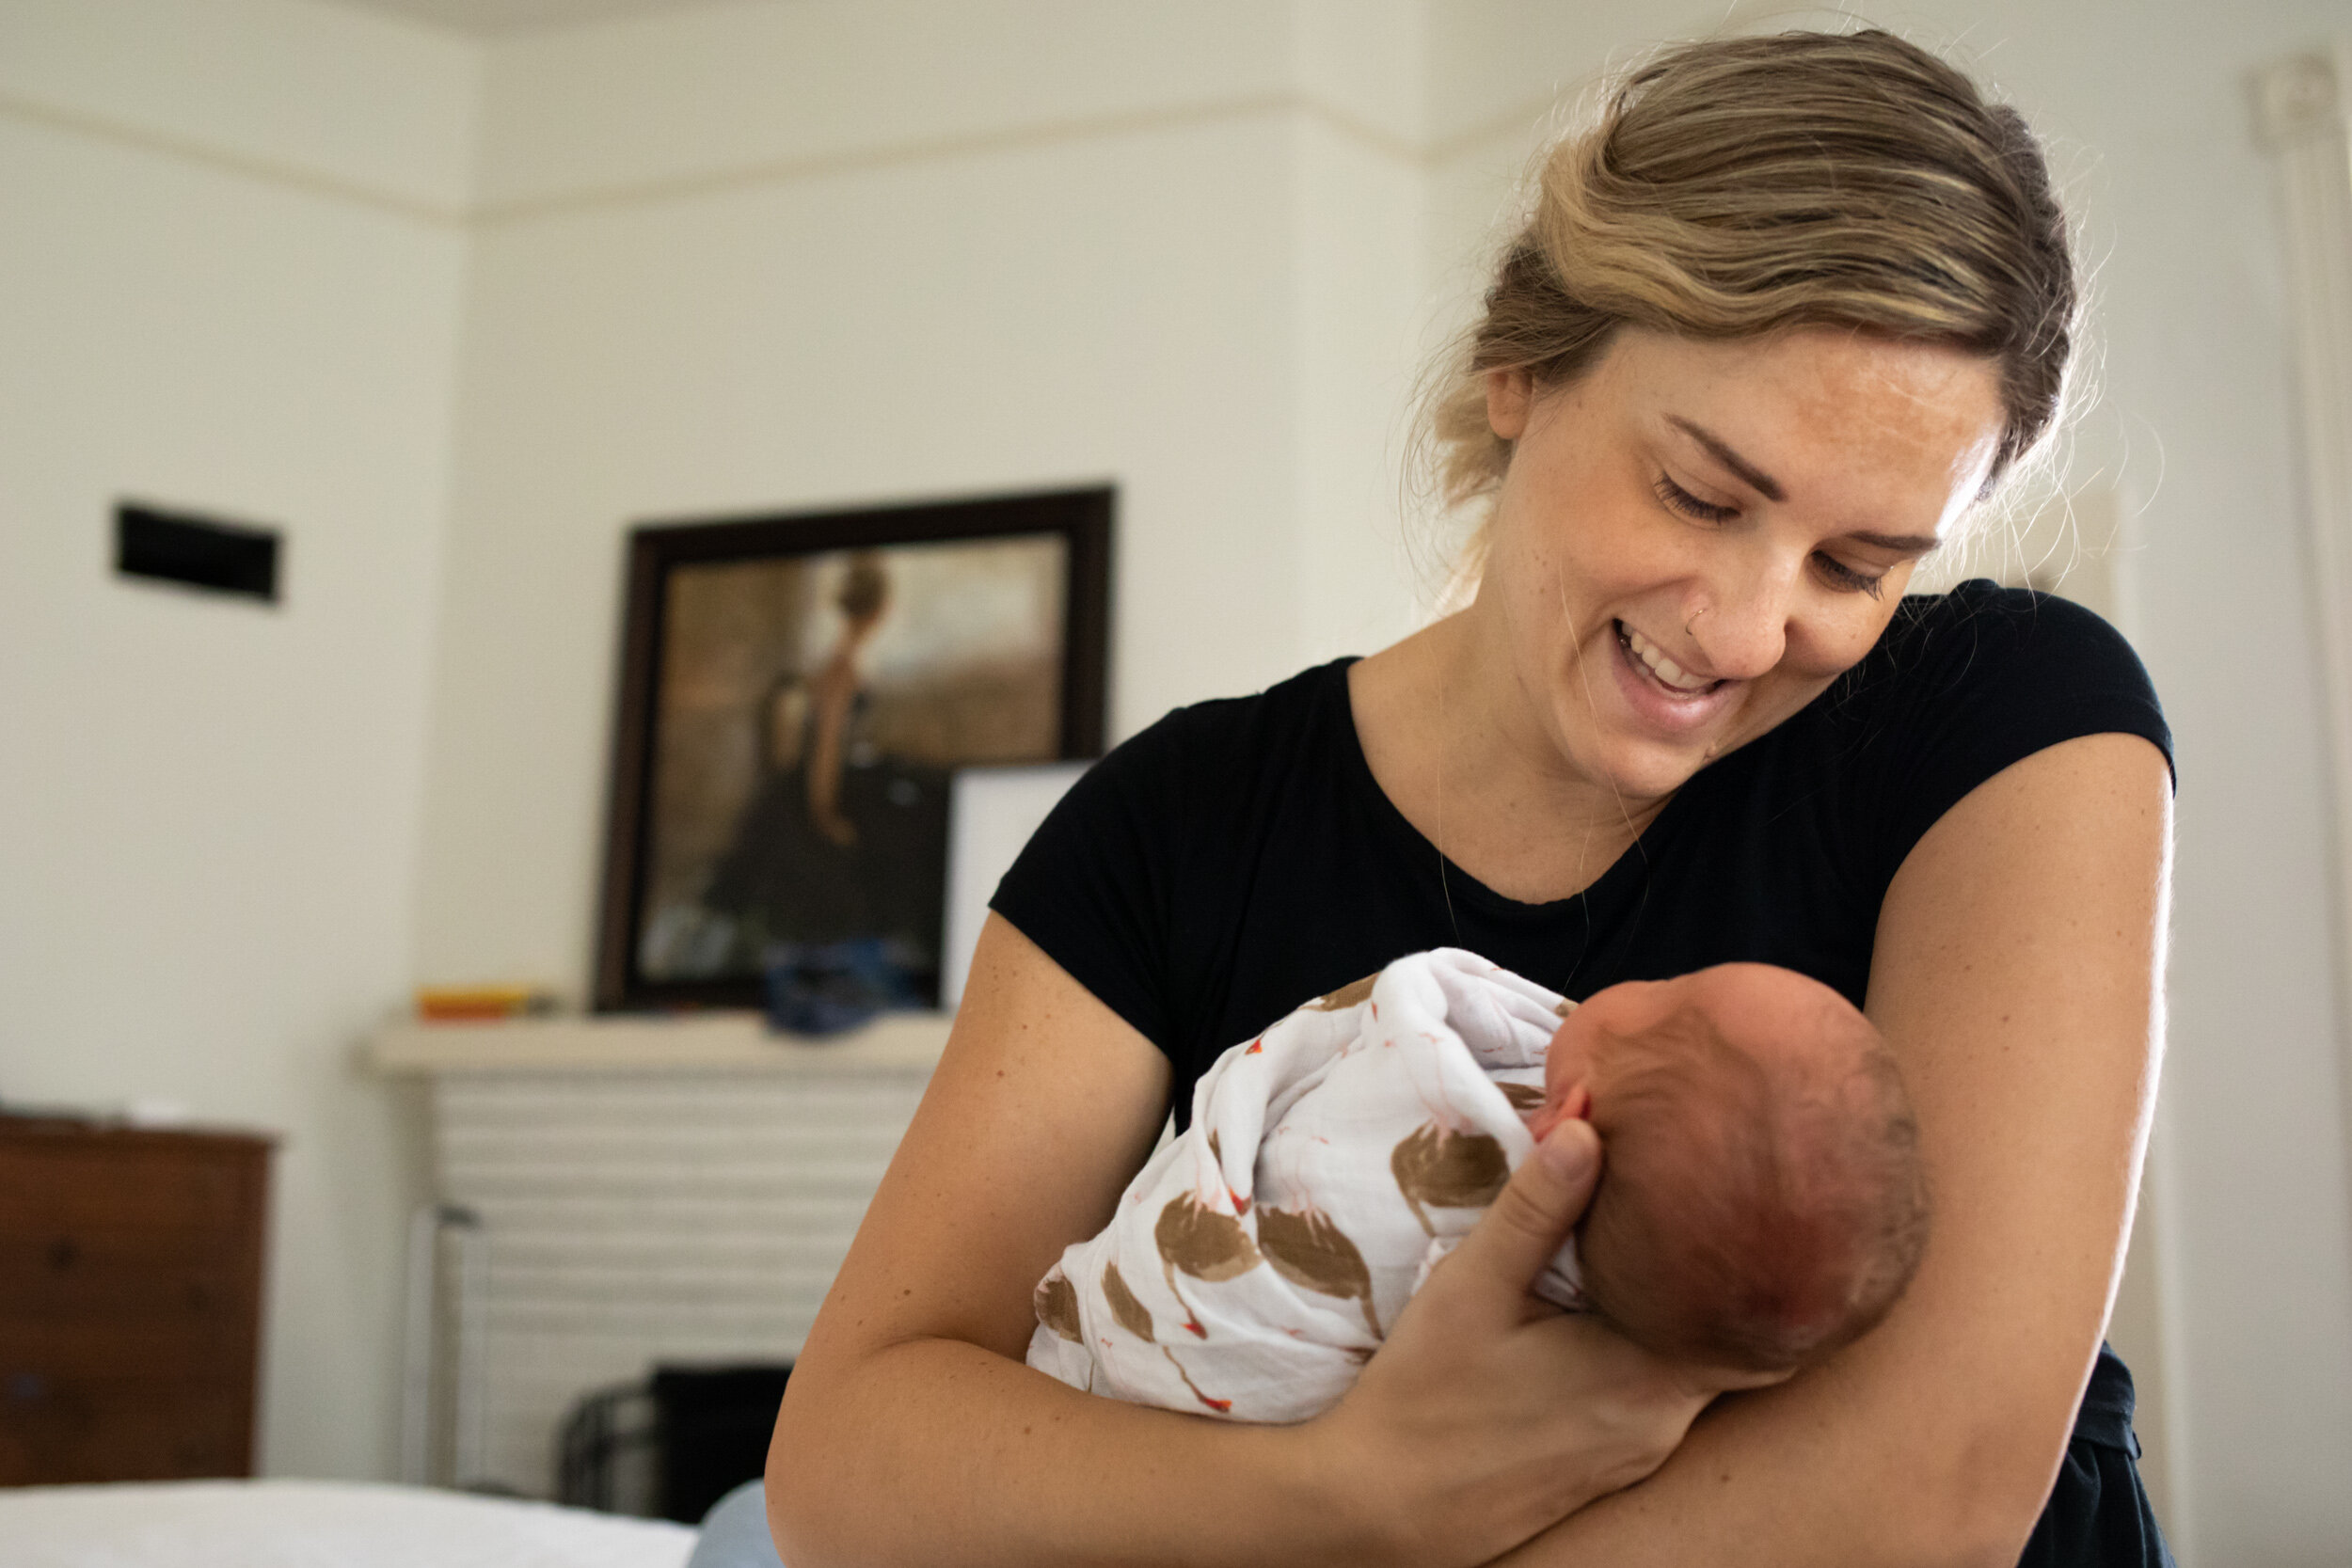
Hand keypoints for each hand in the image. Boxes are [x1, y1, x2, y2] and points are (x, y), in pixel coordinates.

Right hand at [1304, 1121, 1714, 1567]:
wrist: (1380, 1509)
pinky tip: (1615, 1311)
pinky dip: (1650, 1349)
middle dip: (1715, 1273)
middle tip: (1703, 1201)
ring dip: (1678, 1312)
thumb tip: (1588, 1121)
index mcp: (1647, 1377)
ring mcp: (1639, 1452)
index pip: (1753, 1316)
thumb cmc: (1425, 1396)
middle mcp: (1663, 1424)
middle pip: (1725, 1337)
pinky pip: (1657, 1395)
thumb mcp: (1473, 1287)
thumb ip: (1538, 1207)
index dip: (1756, 1255)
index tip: (1746, 1198)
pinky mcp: (1612, 1467)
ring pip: (1689, 1367)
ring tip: (1660, 1244)